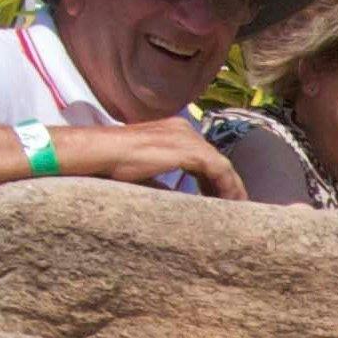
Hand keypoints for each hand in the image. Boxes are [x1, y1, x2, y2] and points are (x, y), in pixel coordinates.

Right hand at [53, 117, 243, 199]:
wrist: (101, 152)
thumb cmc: (114, 163)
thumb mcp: (146, 171)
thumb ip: (165, 181)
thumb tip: (178, 198)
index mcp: (173, 132)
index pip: (202, 155)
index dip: (214, 178)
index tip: (219, 198)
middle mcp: (183, 129)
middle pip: (214, 159)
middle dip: (226, 184)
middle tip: (233, 206)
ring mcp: (187, 137)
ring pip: (221, 164)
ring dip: (231, 187)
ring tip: (236, 208)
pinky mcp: (188, 149)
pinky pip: (219, 169)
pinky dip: (228, 186)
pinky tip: (231, 203)